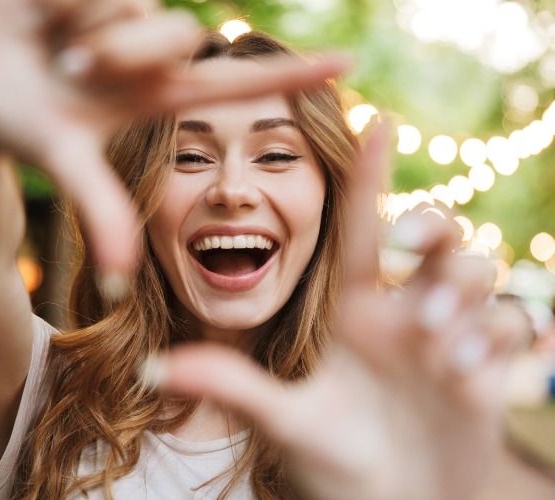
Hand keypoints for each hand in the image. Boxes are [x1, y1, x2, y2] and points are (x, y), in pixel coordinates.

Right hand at [0, 0, 347, 275]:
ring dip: (84, 25)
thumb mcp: (58, 158)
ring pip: (139, 7)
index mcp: (157, 100)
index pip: (239, 88)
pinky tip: (42, 15)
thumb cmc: (4, 119)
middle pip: (177, 36)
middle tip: (71, 68)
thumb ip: (98, 209)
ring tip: (52, 47)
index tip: (349, 66)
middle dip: (121, 51)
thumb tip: (119, 280)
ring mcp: (128, 18)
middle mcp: (151, 58)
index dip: (293, 77)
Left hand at [153, 126, 525, 499]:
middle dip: (432, 228)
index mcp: (354, 312)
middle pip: (435, 236)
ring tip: (435, 346)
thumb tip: (154, 368)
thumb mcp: (284, 421)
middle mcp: (402, 313)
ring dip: (461, 295)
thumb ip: (231, 387)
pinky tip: (464, 374)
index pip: (360, 231)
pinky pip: (507, 325)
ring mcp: (447, 336)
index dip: (368, 176)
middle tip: (411, 249)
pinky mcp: (485, 365)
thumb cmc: (333, 465)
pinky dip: (492, 338)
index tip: (373, 119)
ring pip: (476, 273)